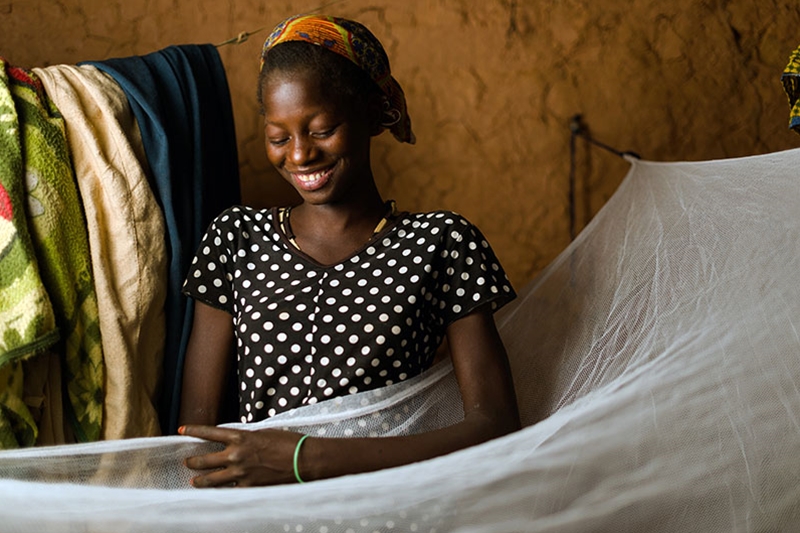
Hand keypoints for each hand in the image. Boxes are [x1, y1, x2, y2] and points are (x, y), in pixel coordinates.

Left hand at [179, 425, 304, 487]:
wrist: (304, 460)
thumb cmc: (289, 443)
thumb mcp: (265, 433)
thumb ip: (247, 438)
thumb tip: (236, 442)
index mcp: (241, 437)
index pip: (209, 432)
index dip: (193, 431)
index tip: (182, 430)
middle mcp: (236, 455)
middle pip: (204, 460)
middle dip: (192, 462)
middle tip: (187, 462)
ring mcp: (241, 473)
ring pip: (210, 480)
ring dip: (199, 481)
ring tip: (194, 482)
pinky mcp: (248, 487)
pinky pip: (228, 492)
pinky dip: (220, 493)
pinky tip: (215, 495)